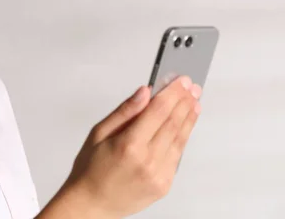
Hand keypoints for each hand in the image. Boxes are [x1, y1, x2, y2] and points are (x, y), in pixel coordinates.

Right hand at [62, 77, 201, 217]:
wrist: (92, 203)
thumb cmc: (90, 169)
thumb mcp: (98, 133)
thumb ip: (124, 112)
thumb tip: (144, 92)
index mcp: (129, 145)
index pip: (158, 111)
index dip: (172, 93)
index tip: (180, 81)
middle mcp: (147, 161)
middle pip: (173, 123)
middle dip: (184, 101)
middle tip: (191, 86)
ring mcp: (159, 175)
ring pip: (180, 139)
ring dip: (189, 118)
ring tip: (194, 101)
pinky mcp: (164, 184)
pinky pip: (177, 155)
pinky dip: (183, 137)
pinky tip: (185, 125)